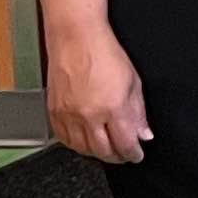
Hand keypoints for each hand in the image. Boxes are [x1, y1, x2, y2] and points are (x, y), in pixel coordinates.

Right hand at [46, 25, 151, 164]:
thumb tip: (143, 134)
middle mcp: (88, 116)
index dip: (133, 154)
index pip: (125, 144)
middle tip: (123, 155)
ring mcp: (68, 115)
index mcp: (113, 108)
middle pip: (103, 151)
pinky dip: (75, 145)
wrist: (76, 39)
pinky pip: (64, 139)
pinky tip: (84, 141)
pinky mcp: (54, 112)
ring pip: (82, 149)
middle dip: (116, 157)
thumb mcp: (133, 82)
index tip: (136, 155)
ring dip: (96, 153)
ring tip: (106, 149)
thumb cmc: (105, 54)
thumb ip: (138, 113)